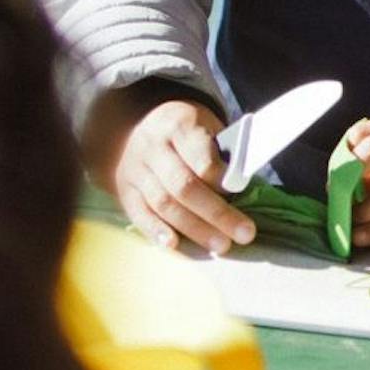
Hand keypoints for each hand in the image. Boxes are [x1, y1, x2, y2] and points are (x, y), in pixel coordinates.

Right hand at [105, 99, 255, 255]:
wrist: (139, 131)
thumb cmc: (186, 134)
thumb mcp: (205, 127)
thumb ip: (222, 152)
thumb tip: (242, 186)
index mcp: (179, 125)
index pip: (201, 157)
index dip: (221, 180)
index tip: (240, 192)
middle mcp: (153, 146)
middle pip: (184, 185)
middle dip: (216, 213)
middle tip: (244, 233)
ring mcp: (136, 169)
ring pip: (164, 203)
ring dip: (195, 229)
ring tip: (221, 245)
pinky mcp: (126, 191)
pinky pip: (140, 213)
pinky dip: (157, 231)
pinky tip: (175, 245)